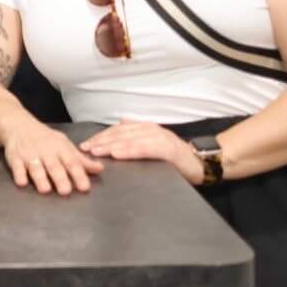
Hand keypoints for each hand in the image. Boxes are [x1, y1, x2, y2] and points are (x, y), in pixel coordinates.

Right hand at [2, 120, 104, 193]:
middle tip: (66, 191)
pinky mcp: (14, 157)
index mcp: (60, 148)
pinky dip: (19, 174)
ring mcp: (29, 154)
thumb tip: (100, 169)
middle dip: (60, 178)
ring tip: (45, 190)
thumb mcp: (64, 145)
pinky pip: (16, 167)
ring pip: (35, 168)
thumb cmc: (45, 139)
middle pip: (54, 166)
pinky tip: (22, 182)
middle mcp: (45, 151)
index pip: (71, 162)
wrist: (18, 125)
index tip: (85, 187)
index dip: (78, 174)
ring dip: (40, 178)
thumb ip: (80, 160)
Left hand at [81, 120, 200, 184]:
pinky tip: (116, 154)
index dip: (100, 137)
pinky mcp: (167, 149)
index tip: (84, 145)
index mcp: (145, 128)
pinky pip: (144, 149)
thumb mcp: (154, 142)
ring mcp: (159, 137)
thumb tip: (120, 123)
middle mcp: (150, 129)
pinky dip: (128, 151)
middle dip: (100, 141)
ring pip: (129, 140)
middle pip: (119, 134)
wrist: (202, 163)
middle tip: (84, 149)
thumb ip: (138, 134)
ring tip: (95, 151)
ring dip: (109, 145)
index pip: (117, 131)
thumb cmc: (176, 157)